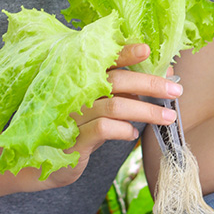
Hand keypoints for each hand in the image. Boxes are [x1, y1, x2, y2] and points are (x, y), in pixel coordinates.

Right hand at [24, 43, 181, 190]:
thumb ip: (125, 91)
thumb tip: (166, 77)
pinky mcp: (72, 139)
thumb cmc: (77, 128)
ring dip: (146, 110)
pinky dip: (122, 130)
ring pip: (115, 105)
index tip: (148, 49)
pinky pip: (103, 129)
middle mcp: (77, 92)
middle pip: (118, 80)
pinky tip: (132, 134)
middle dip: (150, 83)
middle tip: (176, 89)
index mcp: (84, 79)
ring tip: (168, 117)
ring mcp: (73, 115)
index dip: (126, 52)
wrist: (37, 163)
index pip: (106, 59)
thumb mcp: (100, 107)